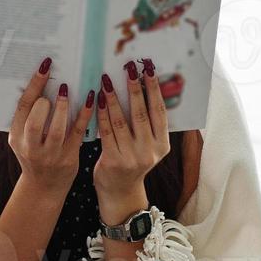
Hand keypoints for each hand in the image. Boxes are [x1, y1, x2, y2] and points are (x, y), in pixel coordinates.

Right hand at [8, 55, 95, 195]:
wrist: (43, 186)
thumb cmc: (34, 155)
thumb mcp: (22, 138)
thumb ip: (27, 117)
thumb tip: (41, 82)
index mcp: (17, 137)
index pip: (22, 108)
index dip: (33, 86)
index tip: (45, 67)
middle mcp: (31, 147)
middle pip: (34, 123)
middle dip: (44, 104)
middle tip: (55, 88)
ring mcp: (50, 154)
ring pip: (57, 129)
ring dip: (63, 107)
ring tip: (67, 90)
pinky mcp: (69, 157)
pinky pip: (77, 133)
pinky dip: (84, 114)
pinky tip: (90, 99)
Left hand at [94, 57, 169, 217]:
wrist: (120, 192)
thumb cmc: (132, 162)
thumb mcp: (148, 146)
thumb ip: (148, 124)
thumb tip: (144, 88)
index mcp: (162, 144)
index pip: (160, 111)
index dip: (154, 89)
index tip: (149, 70)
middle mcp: (149, 151)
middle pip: (141, 113)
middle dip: (135, 88)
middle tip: (129, 68)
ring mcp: (132, 157)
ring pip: (121, 121)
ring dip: (113, 98)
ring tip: (107, 80)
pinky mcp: (113, 160)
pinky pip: (106, 131)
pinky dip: (101, 113)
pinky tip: (97, 99)